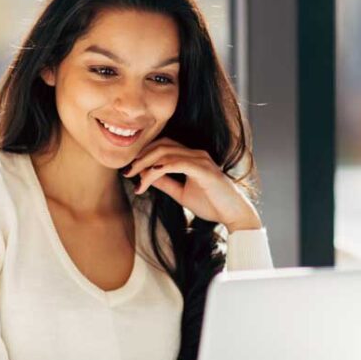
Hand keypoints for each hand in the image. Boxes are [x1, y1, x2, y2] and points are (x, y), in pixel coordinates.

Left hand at [123, 137, 261, 231]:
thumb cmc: (212, 204)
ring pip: (166, 152)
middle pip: (162, 144)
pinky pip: (176, 163)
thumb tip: (146, 176)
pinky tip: (149, 177)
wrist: (234, 215)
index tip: (130, 170)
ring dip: (146, 163)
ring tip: (134, 176)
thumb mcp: (181, 193)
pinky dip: (159, 169)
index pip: (163, 145)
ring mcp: (201, 160)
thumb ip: (165, 183)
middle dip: (141, 157)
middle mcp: (196, 154)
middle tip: (127, 171)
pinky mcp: (203, 169)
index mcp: (192, 157)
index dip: (144, 154)